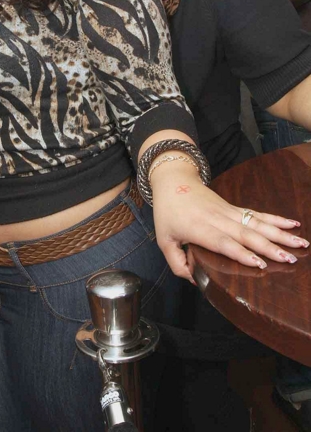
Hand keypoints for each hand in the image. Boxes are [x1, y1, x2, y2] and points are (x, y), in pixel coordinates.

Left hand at [151, 170, 307, 282]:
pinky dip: (276, 219)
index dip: (241, 253)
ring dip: (280, 233)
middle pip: (246, 234)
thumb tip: (195, 280)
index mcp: (200, 228)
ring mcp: (228, 212)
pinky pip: (257, 214)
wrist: (173, 181)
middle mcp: (218, 220)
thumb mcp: (164, 240)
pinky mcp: (234, 208)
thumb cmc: (168, 212)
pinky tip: (293, 223)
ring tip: (301, 242)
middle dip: (270, 247)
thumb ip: (177, 263)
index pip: (223, 242)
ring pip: (257, 223)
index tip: (260, 263)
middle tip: (290, 259)